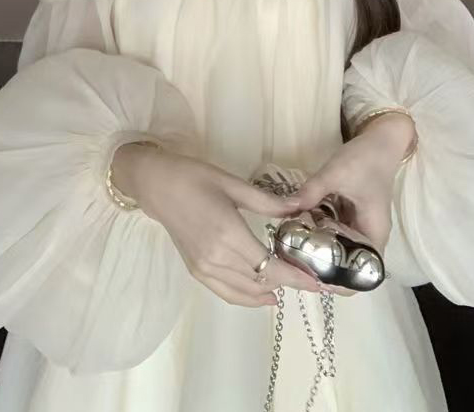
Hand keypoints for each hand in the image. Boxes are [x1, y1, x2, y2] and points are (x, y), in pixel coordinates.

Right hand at [112, 145, 324, 307]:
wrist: (156, 185)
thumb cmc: (194, 177)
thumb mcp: (233, 184)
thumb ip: (268, 202)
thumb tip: (300, 206)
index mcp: (229, 235)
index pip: (270, 266)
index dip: (296, 278)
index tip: (318, 284)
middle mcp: (216, 258)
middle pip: (260, 281)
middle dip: (288, 283)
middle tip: (310, 279)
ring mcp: (204, 268)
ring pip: (244, 291)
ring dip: (268, 292)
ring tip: (291, 286)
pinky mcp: (196, 271)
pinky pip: (226, 292)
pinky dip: (246, 297)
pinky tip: (262, 294)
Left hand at [288, 118, 412, 296]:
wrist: (381, 139)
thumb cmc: (365, 158)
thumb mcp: (336, 172)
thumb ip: (312, 191)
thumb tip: (286, 209)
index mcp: (373, 232)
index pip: (363, 274)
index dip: (341, 283)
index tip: (314, 279)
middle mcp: (368, 234)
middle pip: (348, 264)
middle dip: (322, 267)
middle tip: (294, 264)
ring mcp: (359, 224)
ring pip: (339, 248)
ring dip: (318, 250)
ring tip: (291, 250)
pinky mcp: (350, 214)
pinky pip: (333, 230)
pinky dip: (318, 231)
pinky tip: (298, 228)